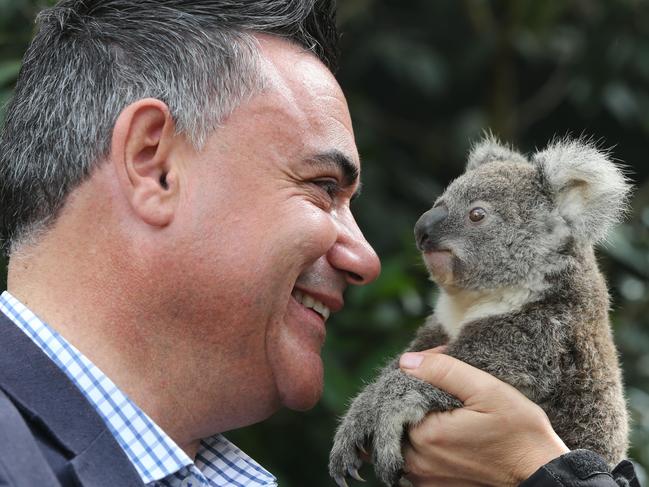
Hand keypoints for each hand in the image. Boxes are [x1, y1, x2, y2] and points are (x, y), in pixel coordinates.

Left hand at [398, 349, 569, 486]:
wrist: (541, 473)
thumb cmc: (519, 433)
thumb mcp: (486, 389)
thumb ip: (443, 371)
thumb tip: (406, 362)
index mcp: (426, 435)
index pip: (401, 394)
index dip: (419, 374)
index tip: (441, 366)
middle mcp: (418, 461)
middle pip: (400, 416)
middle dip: (418, 395)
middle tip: (448, 387)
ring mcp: (424, 477)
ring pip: (405, 435)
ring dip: (420, 418)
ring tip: (450, 409)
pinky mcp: (433, 485)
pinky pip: (415, 455)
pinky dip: (425, 440)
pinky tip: (448, 430)